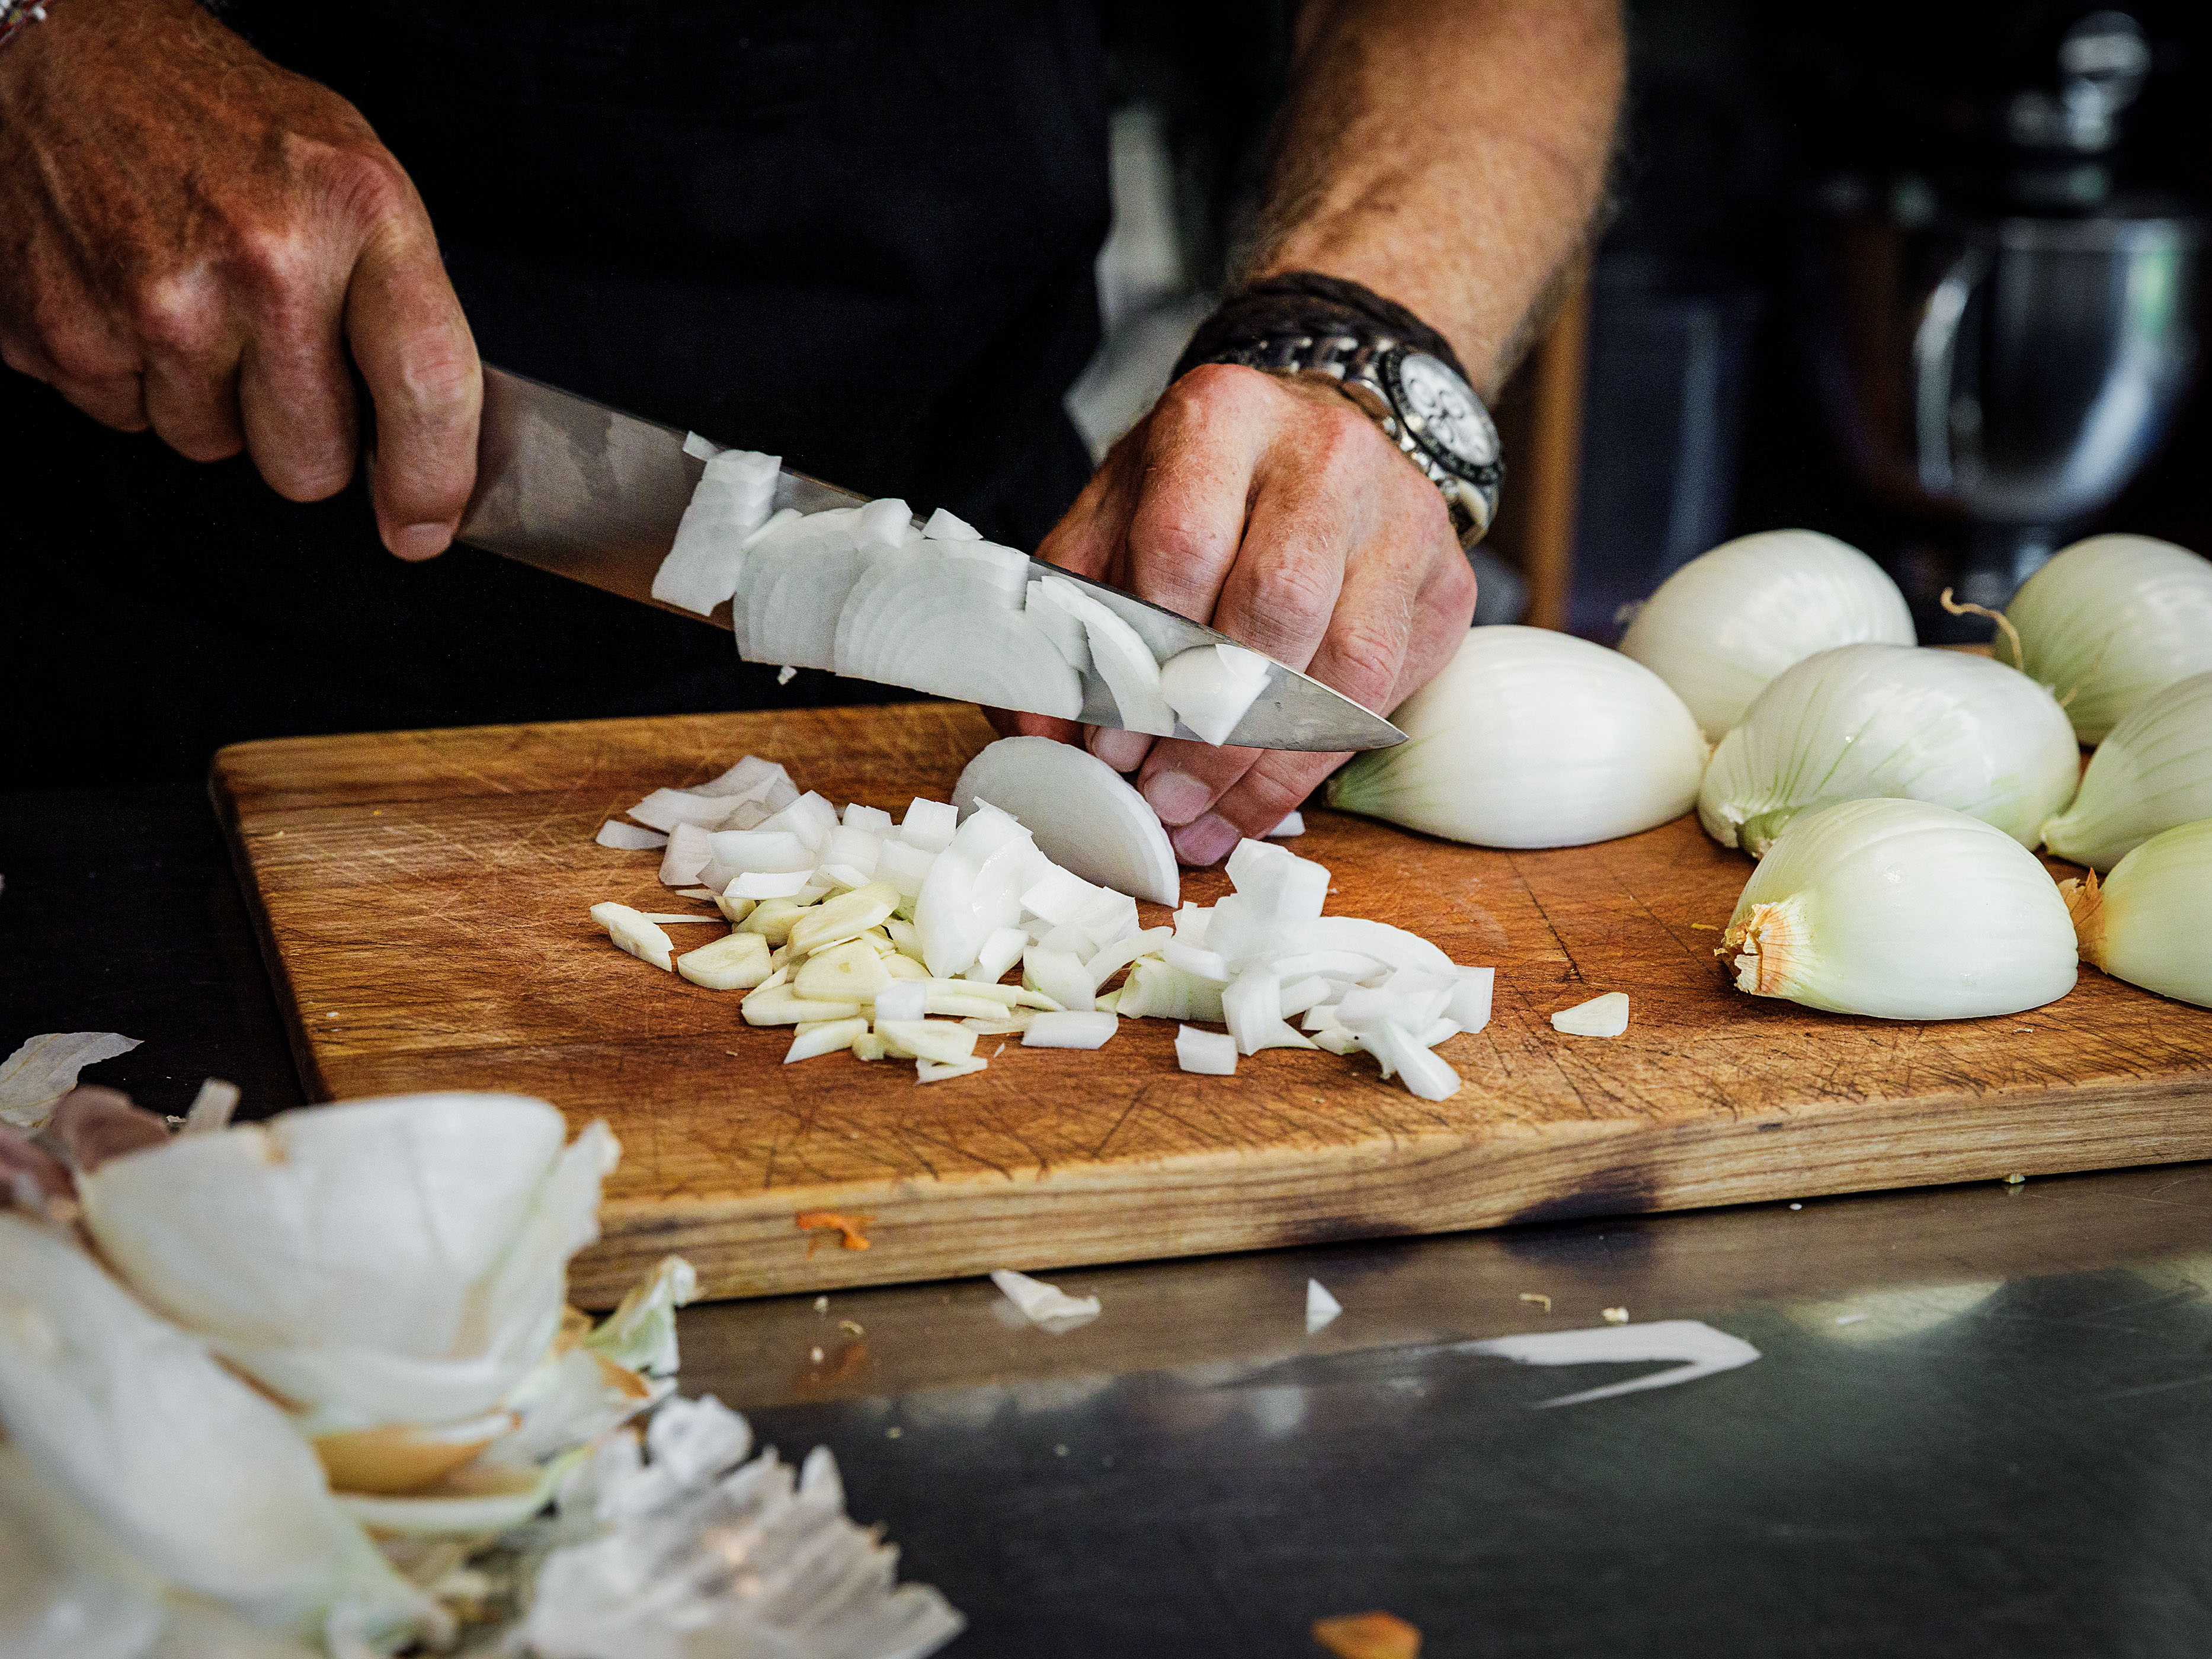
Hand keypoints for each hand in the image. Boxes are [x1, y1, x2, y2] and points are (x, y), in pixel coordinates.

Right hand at [0, 0, 478, 557]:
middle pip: (311, 463)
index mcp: (356, 212)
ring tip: (197, 297)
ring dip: (210, 396)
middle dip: (304, 435)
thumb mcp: (358, 180)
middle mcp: (262, 260)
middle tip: (280, 352)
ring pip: (212, 447)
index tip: (424, 522)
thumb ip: (405, 312)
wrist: (74, 50)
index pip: (427, 387)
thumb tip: (431, 455)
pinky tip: (132, 291)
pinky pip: (126, 418)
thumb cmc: (230, 124)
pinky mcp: (66, 330)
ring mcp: (155, 300)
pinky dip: (133, 373)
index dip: (432, 480)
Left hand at [1021, 363, 1477, 864]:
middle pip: (1276, 605)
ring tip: (1207, 820)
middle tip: (1162, 798)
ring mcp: (1402, 517)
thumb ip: (1070, 613)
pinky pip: (1386, 692)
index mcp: (1221, 418)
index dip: (1147, 658)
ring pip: (1346, 663)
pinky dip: (1319, 761)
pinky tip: (1262, 800)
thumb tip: (1043, 734)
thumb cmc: (1201, 493)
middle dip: (1212, 726)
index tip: (1113, 743)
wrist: (1317, 438)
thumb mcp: (1115, 521)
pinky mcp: (1446, 581)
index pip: (1184, 545)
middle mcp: (1325, 453)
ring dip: (1270, 764)